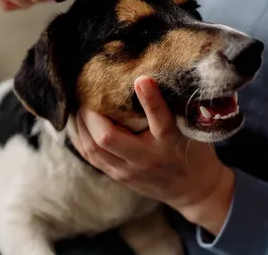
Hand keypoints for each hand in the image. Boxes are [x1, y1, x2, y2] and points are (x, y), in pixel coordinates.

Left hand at [72, 75, 234, 234]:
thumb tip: (147, 75)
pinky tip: (75, 122)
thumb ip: (171, 107)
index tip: (142, 79)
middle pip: (108, 139)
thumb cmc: (192, 151)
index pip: (160, 121)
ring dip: (80, 124)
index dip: (151, 100)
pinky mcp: (117, 176)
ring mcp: (128, 171)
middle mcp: (146, 159)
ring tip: (77, 103)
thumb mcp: (190, 129)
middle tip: (88, 91)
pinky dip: (79, 136)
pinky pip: (89, 156)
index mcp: (170, 143)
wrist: (192, 190)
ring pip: (92, 149)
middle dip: (91, 113)